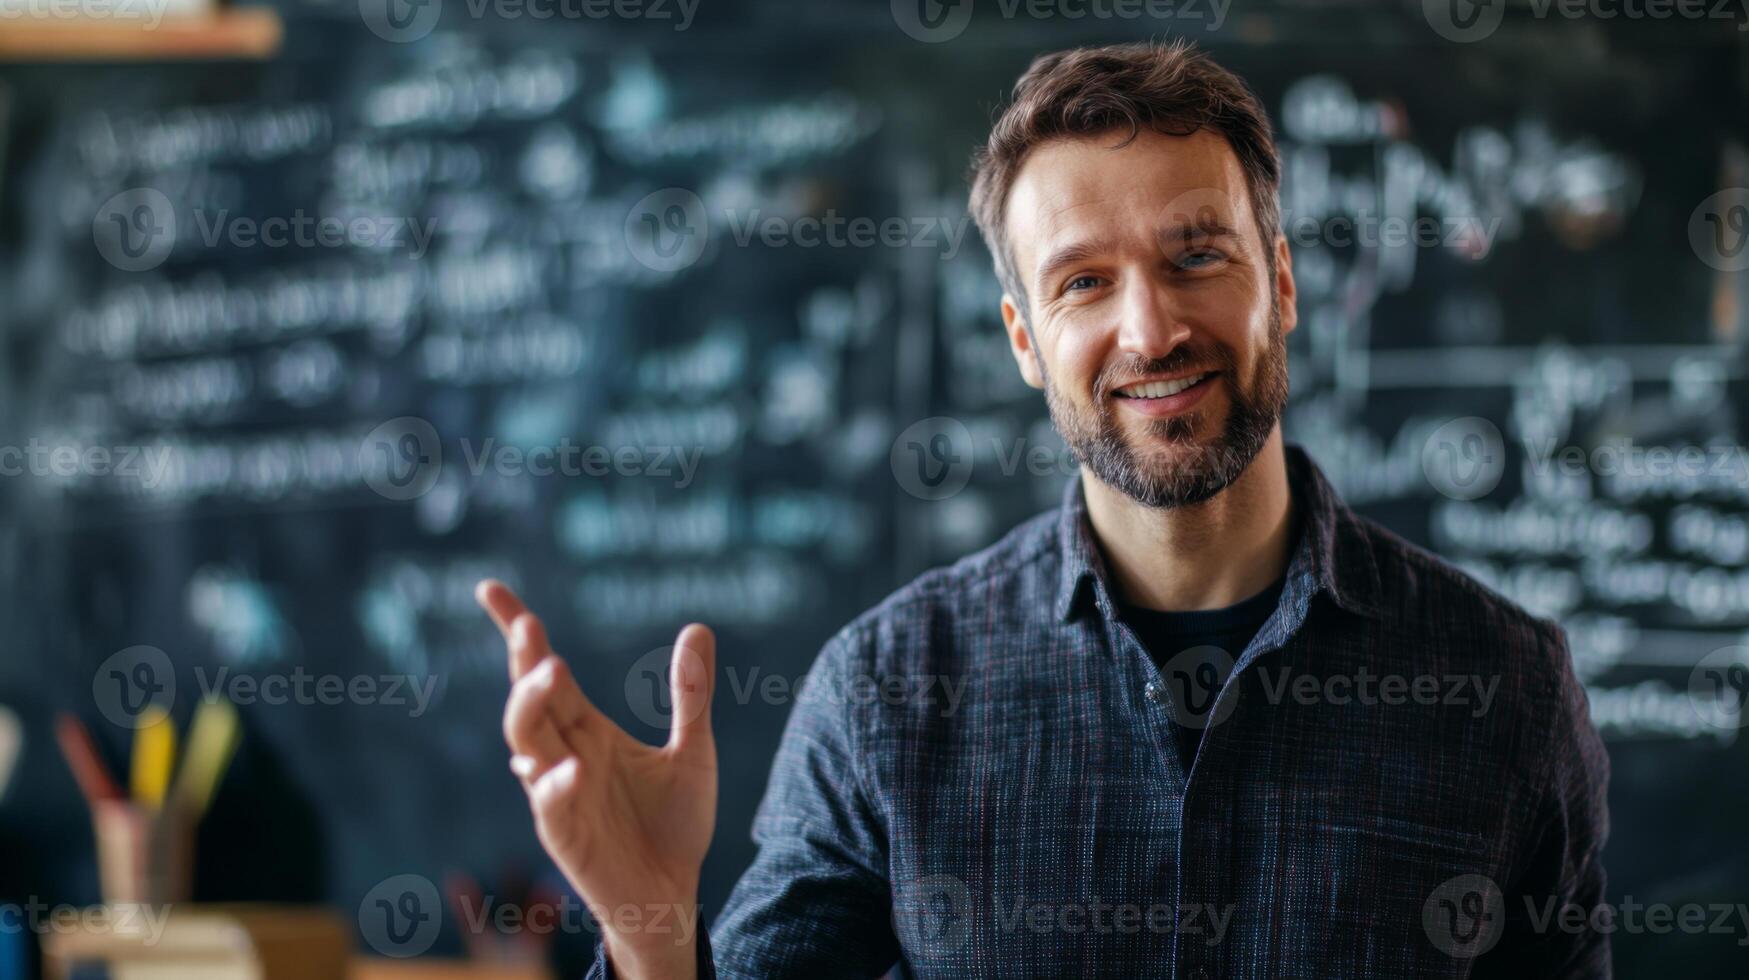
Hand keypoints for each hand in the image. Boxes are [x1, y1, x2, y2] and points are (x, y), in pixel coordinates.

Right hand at [477, 579, 715, 979]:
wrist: (672, 893)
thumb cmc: (673, 824)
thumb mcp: (692, 751)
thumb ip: (691, 695)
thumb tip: (698, 628)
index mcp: (587, 728)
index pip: (545, 669)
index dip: (517, 629)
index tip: (490, 589)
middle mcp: (564, 753)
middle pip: (530, 698)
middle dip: (524, 661)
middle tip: (527, 624)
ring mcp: (558, 793)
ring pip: (526, 743)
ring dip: (531, 707)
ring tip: (550, 671)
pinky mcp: (565, 835)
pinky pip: (550, 805)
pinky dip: (555, 784)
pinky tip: (571, 767)